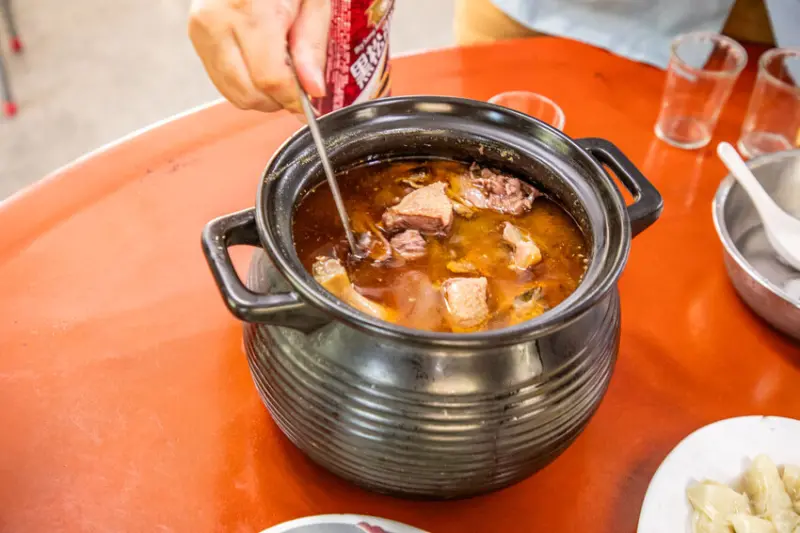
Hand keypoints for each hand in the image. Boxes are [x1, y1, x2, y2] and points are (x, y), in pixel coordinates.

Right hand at [188, 0, 329, 112]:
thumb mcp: (313, 0)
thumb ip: (312, 46)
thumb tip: (314, 90)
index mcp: (249, 9)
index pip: (270, 78)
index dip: (296, 97)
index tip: (313, 98)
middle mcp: (217, 22)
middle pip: (250, 92)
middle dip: (280, 99)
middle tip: (299, 82)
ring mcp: (202, 31)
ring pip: (235, 94)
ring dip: (264, 96)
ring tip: (281, 71)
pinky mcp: (196, 37)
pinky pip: (223, 82)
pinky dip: (247, 85)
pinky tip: (261, 64)